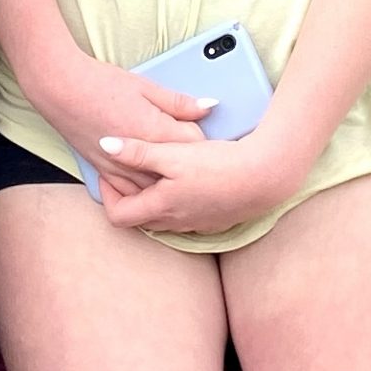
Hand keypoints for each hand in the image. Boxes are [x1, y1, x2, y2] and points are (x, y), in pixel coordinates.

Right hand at [27, 51, 211, 196]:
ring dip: (166, 181)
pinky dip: (143, 190)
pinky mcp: (104, 172)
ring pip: (155, 190)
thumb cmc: (100, 83)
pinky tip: (149, 181)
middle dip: (186, 161)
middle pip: (177, 172)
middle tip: (191, 149)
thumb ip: (179, 102)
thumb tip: (210, 107)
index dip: (200, 136)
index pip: (195, 144)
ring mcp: (120, 169)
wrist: (59, 88)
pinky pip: (130, 194)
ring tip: (174, 172)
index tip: (200, 129)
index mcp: (154, 132)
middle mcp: (138, 158)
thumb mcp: (146, 86)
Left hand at [92, 131, 302, 238]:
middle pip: (140, 218)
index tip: (110, 174)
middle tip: (130, 171)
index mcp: (160, 207)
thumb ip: (138, 151)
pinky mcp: (216, 221)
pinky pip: (187, 216)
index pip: (118, 216)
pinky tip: (189, 181)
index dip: (108, 196)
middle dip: (130, 196)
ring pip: (165, 218)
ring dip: (156, 199)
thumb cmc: (218, 165)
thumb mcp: (173, 154)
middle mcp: (176, 223)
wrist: (265, 177)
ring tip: (159, 173)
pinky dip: (179, 202)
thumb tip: (104, 146)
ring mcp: (197, 225)